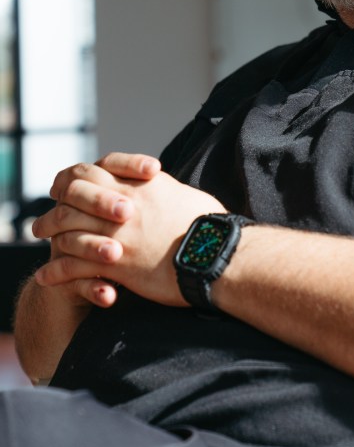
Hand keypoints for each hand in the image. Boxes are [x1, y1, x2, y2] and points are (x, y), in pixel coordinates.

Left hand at [33, 152, 225, 306]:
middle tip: (47, 218)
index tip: (69, 188)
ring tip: (43, 241)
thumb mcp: (189, 197)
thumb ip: (168, 191)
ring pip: (67, 227)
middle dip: (56, 205)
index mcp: (142, 183)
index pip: (95, 170)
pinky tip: (46, 277)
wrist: (218, 255)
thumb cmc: (213, 228)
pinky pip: (73, 265)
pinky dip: (55, 272)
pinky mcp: (117, 263)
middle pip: (73, 195)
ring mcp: (118, 233)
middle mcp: (125, 203)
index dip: (76, 179)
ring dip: (50, 234)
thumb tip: (166, 190)